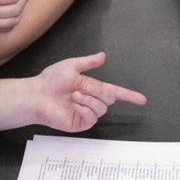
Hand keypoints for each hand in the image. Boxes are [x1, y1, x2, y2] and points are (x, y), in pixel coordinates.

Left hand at [31, 52, 146, 131]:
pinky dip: (85, 110)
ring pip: (102, 108)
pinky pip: (92, 118)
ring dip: (89, 100)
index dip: (130, 96)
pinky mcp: (80, 123)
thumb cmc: (50, 80)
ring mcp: (86, 113)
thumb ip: (89, 62)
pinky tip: (75, 106)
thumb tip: (102, 55)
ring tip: (74, 97)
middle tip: (83, 88)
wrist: (37, 95)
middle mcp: (91, 101)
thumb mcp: (72, 66)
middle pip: (109, 98)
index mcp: (92, 88)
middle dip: (98, 91)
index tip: (143, 100)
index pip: (116, 92)